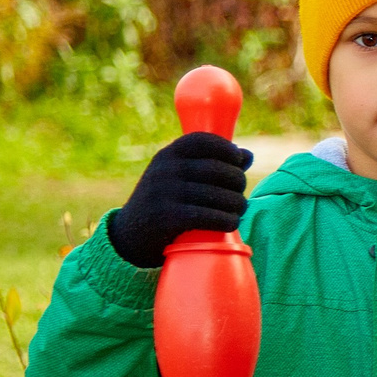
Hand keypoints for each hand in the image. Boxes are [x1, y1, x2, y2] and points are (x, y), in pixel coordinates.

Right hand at [106, 131, 252, 268]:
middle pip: (218, 170)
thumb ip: (211, 163)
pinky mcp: (167, 218)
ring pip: (218, 195)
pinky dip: (227, 220)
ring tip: (238, 210)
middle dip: (238, 182)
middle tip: (239, 195)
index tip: (238, 163)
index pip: (204, 141)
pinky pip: (209, 216)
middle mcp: (165, 170)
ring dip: (237, 204)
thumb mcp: (179, 176)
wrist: (129, 234)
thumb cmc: (164, 201)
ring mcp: (164, 193)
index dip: (228, 150)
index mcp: (168, 154)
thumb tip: (247, 155)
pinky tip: (231, 223)